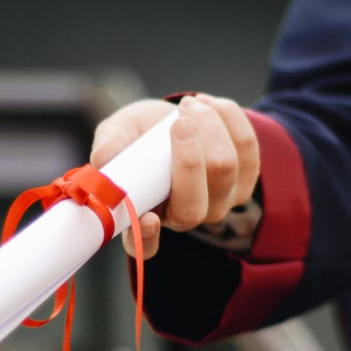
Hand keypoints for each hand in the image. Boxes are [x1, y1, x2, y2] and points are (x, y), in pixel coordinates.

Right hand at [90, 94, 259, 258]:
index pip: (145, 246)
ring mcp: (220, 202)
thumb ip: (110, 145)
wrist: (177, 118)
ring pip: (225, 168)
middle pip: (194, 205)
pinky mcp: (246, 180)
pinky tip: (208, 105)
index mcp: (147, 216)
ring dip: (208, 126)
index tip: (147, 218)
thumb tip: (103, 160)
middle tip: (178, 120)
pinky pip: (247, 147)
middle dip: (189, 156)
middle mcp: (186, 218)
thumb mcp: (119, 133)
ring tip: (188, 105)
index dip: (147, 238)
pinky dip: (228, 117)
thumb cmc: (142, 134)